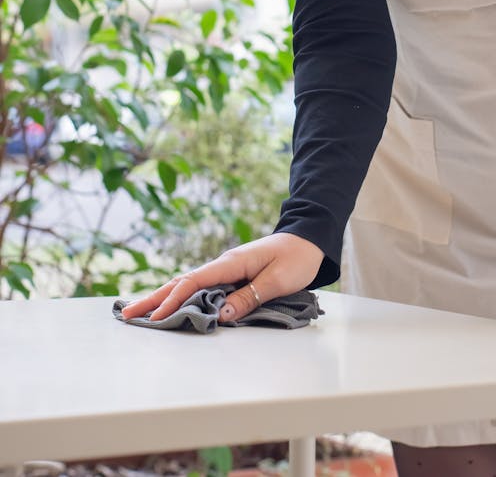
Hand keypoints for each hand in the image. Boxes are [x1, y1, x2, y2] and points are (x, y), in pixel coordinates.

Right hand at [120, 233, 323, 322]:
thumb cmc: (296, 259)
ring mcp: (224, 270)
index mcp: (231, 263)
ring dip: (163, 297)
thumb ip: (249, 297)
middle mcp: (222, 265)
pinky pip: (199, 287)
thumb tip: (220, 314)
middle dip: (154, 298)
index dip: (173, 300)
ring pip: (187, 284)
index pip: (194, 282)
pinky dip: (180, 296)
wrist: (308, 240)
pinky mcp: (230, 276)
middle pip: (181, 282)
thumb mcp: (277, 280)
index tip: (155, 317)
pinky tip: (169, 305)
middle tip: (127, 314)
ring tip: (137, 312)